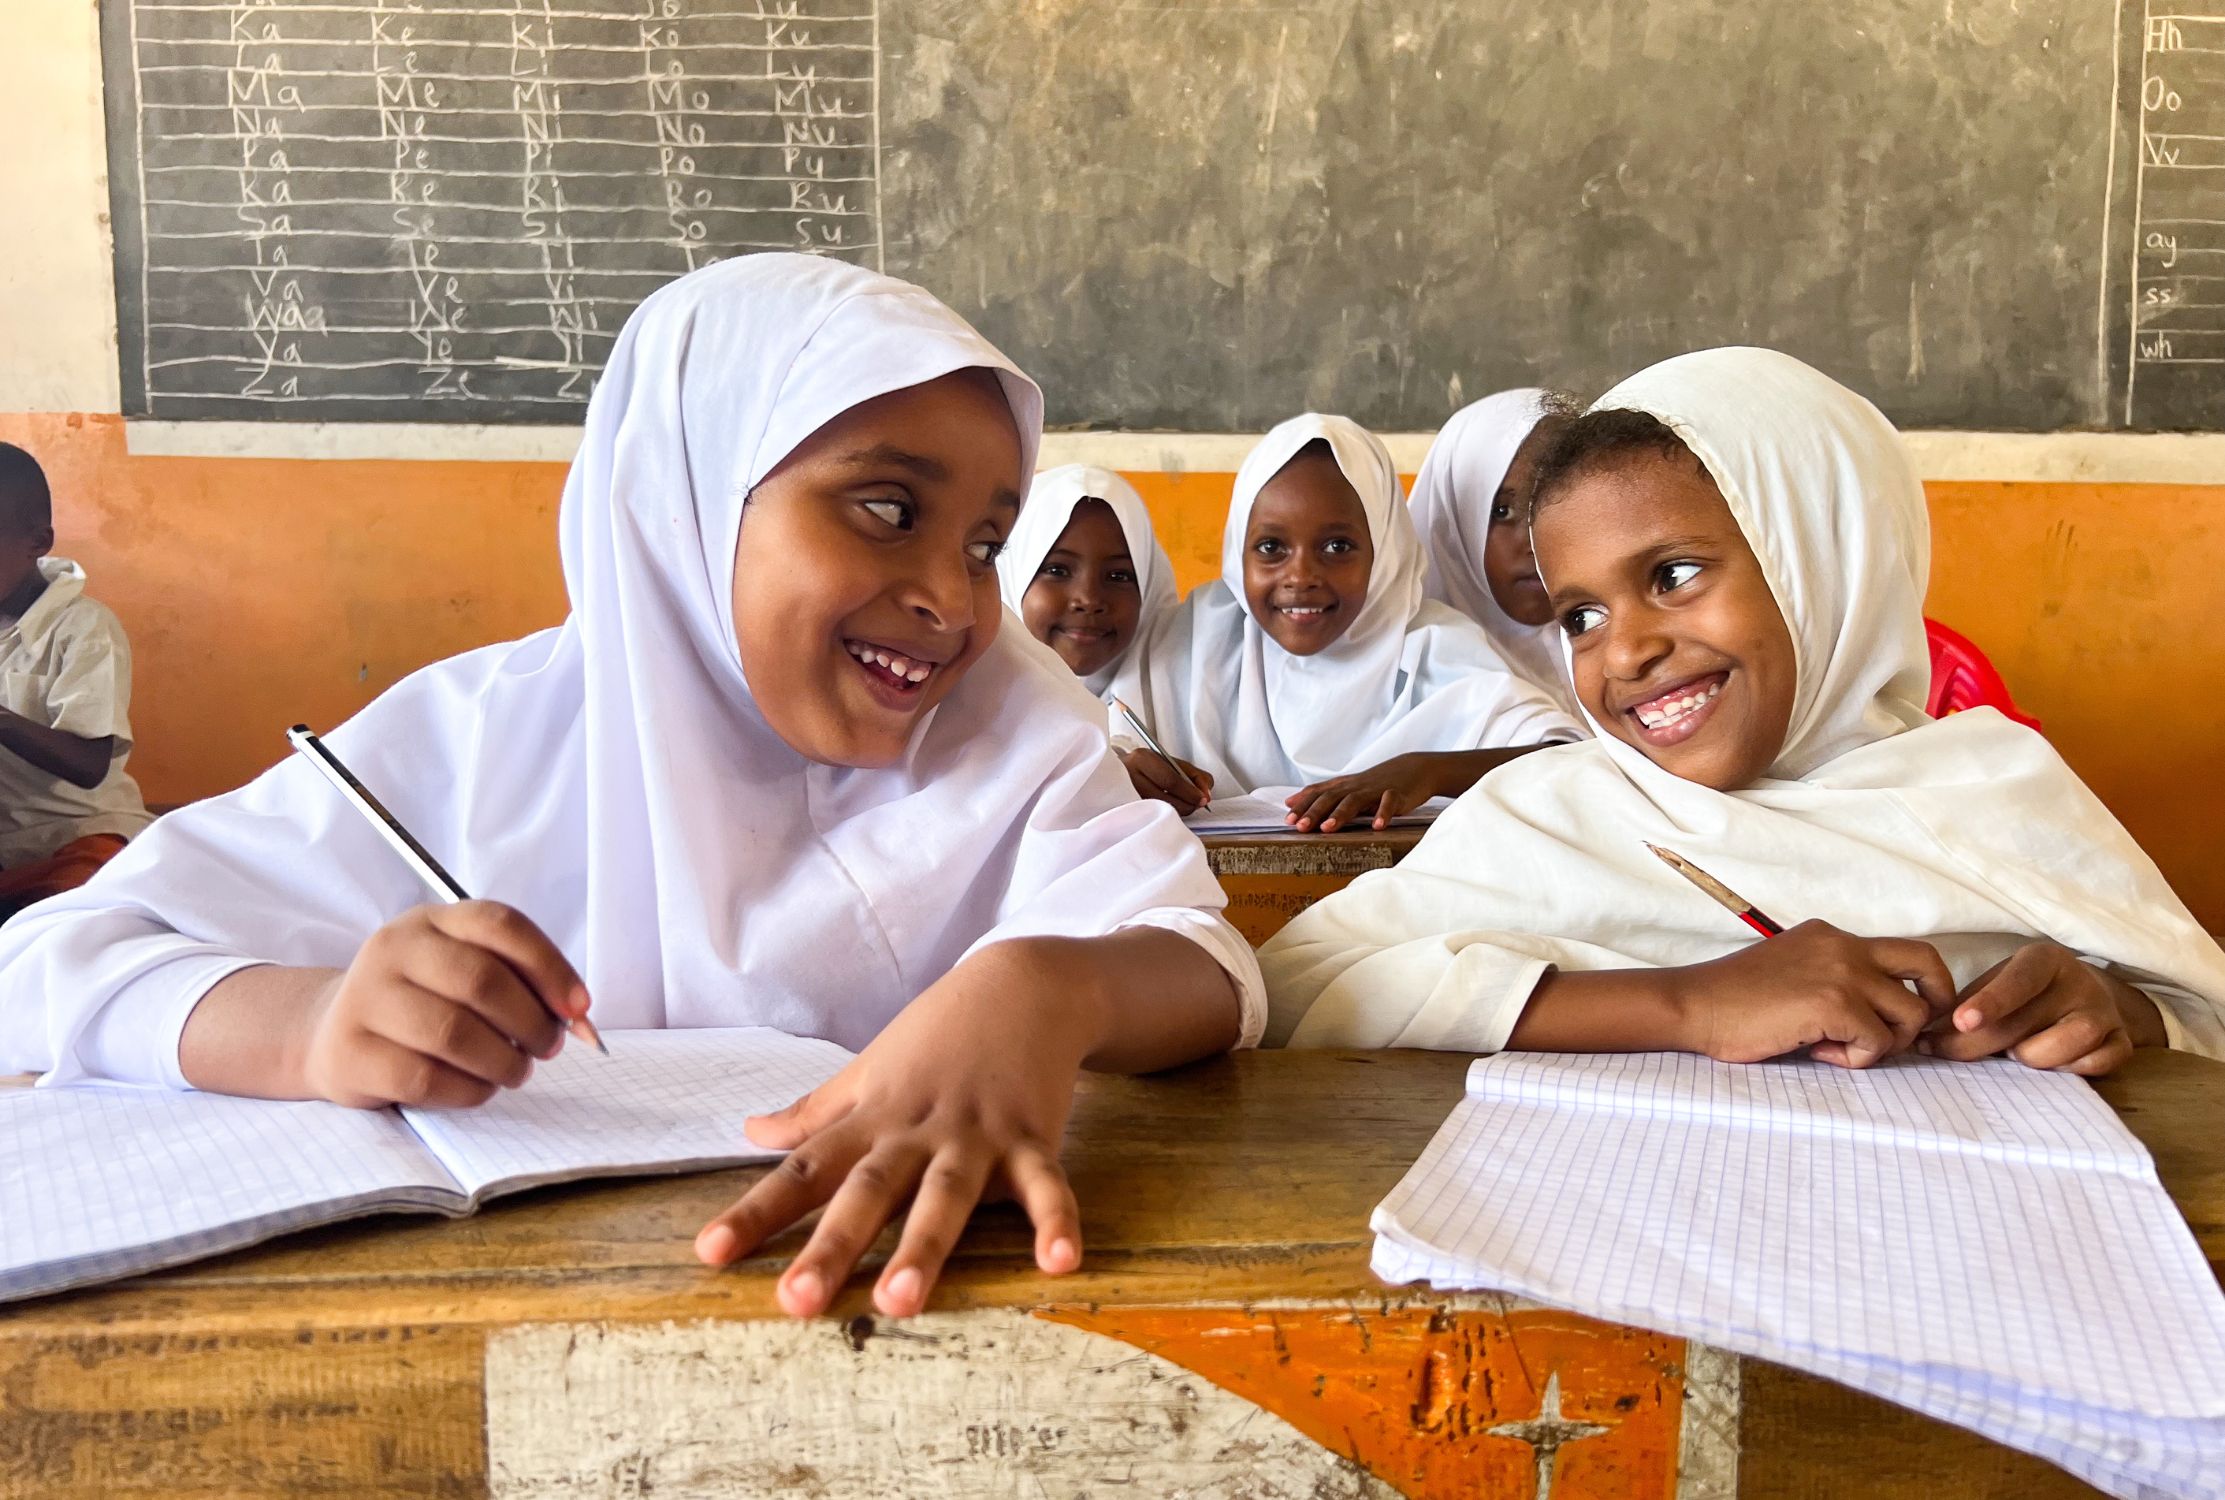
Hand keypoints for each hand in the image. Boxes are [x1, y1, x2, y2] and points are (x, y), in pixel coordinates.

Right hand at [299, 901, 583, 1108]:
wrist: (332, 1032)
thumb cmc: (422, 1002)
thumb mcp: (465, 972)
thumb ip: (522, 983)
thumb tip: (579, 1017)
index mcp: (432, 921)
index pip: (501, 925)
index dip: (551, 967)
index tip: (580, 1008)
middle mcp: (393, 949)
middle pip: (481, 980)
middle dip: (532, 1021)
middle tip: (548, 1047)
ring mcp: (364, 998)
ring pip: (454, 1033)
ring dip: (503, 1061)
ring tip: (516, 1070)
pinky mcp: (350, 1052)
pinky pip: (425, 1078)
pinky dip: (468, 1090)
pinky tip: (479, 1087)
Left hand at [694, 942, 1095, 1318]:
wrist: (1024, 985)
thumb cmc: (938, 1034)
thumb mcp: (869, 1068)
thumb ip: (814, 1111)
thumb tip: (751, 1132)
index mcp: (870, 1121)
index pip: (803, 1171)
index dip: (756, 1212)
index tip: (710, 1252)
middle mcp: (916, 1133)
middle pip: (867, 1193)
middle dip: (832, 1247)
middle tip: (796, 1302)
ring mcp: (976, 1136)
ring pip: (945, 1197)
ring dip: (922, 1248)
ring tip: (899, 1302)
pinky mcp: (1033, 1137)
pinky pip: (1045, 1186)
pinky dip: (1055, 1222)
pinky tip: (1059, 1264)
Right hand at [1121, 746, 1213, 814]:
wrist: (1119, 772)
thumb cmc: (1149, 767)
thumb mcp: (1170, 763)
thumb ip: (1193, 775)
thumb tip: (1206, 794)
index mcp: (1143, 759)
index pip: (1171, 780)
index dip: (1190, 792)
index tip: (1203, 798)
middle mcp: (1130, 776)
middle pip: (1164, 798)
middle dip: (1187, 804)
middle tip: (1197, 805)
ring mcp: (1126, 795)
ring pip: (1158, 811)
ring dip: (1178, 811)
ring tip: (1185, 805)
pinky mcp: (1125, 809)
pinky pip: (1151, 816)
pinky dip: (1165, 815)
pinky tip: (1169, 810)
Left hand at [1285, 753, 1440, 831]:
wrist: (1415, 769)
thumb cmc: (1377, 783)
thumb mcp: (1347, 788)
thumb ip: (1320, 795)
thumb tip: (1290, 802)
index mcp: (1343, 786)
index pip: (1318, 793)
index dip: (1303, 806)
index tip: (1288, 820)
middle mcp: (1356, 786)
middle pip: (1332, 797)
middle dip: (1315, 812)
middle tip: (1300, 827)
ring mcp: (1376, 790)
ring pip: (1355, 800)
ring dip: (1340, 814)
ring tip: (1328, 828)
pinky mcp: (1397, 794)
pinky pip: (1389, 803)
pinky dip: (1383, 813)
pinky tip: (1377, 826)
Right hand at [1670, 920, 1955, 1067]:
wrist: (1694, 1006)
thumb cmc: (1733, 1002)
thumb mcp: (1792, 972)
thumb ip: (1834, 981)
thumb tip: (1878, 1019)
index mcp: (1832, 936)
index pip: (1904, 952)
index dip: (1916, 986)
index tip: (1894, 1017)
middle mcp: (1844, 945)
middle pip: (1930, 964)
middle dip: (1935, 1005)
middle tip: (1904, 1034)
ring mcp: (1842, 972)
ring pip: (1912, 1014)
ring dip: (1884, 1042)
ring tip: (1838, 1048)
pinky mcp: (1835, 1004)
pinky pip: (1879, 1042)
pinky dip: (1856, 1059)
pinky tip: (1817, 1052)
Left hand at [1919, 941, 2163, 1075]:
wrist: (2084, 994)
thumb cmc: (2023, 994)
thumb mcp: (1995, 986)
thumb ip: (1964, 1009)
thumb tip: (1922, 1042)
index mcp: (2044, 960)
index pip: (2018, 979)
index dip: (1990, 1001)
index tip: (1960, 1021)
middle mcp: (2078, 981)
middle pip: (2029, 1020)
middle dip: (1982, 1043)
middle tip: (1948, 1051)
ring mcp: (2104, 1011)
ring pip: (2071, 1041)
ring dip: (2033, 1055)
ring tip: (2014, 1054)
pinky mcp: (2122, 1040)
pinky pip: (2100, 1063)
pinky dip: (2072, 1070)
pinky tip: (2052, 1067)